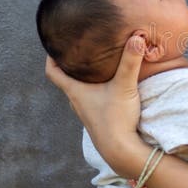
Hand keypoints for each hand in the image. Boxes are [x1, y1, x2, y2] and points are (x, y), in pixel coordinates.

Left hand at [45, 34, 144, 170]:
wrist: (121, 150)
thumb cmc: (116, 118)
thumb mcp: (124, 85)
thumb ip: (131, 61)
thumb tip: (137, 37)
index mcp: (75, 91)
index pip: (52, 72)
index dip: (50, 57)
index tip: (54, 45)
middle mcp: (76, 101)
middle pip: (66, 79)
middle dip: (70, 64)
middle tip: (79, 48)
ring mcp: (86, 111)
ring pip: (79, 90)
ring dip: (83, 78)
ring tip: (94, 63)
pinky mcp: (97, 118)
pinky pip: (90, 99)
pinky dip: (94, 89)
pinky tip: (108, 85)